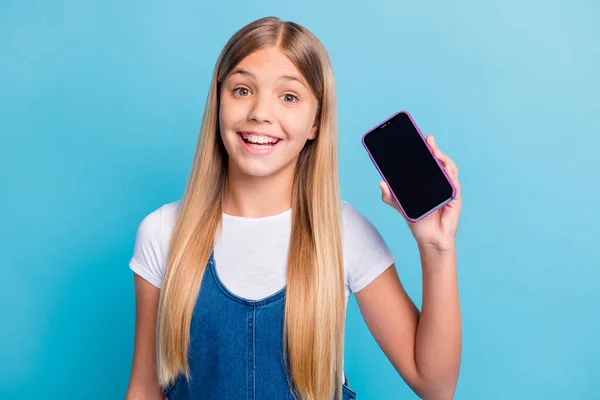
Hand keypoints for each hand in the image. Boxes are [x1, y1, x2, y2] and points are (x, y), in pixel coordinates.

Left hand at [380, 134, 461, 251]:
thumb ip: (389, 196)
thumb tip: (381, 182)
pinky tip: (445, 168)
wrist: (429, 239)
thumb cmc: (417, 220)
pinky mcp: (455, 198)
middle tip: (428, 140)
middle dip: (435, 149)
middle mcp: (439, 182)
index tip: (420, 139)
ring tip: (435, 151)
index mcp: (427, 181)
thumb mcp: (400, 206)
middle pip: (439, 161)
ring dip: (444, 158)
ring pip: (449, 169)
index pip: (427, 162)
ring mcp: (448, 189)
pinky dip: (450, 174)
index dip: (426, 150)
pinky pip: (454, 183)